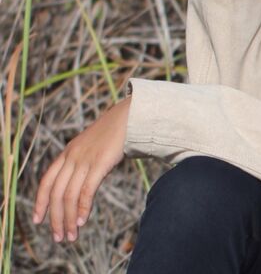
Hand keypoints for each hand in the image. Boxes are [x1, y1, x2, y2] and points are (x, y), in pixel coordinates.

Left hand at [33, 97, 130, 242]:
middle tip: (59, 237)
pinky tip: (82, 221)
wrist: (130, 116)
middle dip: (55, 218)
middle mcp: (72, 156)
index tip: (39, 220)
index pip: (46, 181)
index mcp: (68, 152)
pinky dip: (82, 208)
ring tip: (71, 235)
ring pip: (69, 195)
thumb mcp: (91, 145)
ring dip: (68, 219)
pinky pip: (86, 190)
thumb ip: (82, 161)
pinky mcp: (100, 163)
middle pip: (56, 193)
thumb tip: (81, 183)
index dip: (40, 202)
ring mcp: (85, 159)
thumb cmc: (114, 133)